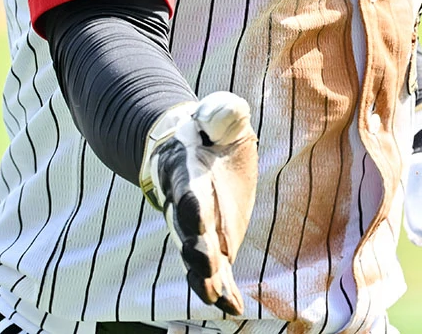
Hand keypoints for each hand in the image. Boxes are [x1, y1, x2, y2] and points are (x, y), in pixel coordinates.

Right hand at [139, 92, 257, 314]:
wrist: (190, 150)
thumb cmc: (209, 132)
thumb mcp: (218, 114)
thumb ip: (222, 113)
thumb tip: (227, 115)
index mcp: (187, 174)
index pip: (187, 191)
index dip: (192, 204)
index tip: (199, 216)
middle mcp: (187, 208)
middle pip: (188, 232)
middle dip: (197, 250)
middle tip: (208, 265)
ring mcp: (197, 229)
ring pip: (196, 259)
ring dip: (205, 278)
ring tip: (217, 296)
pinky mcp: (213, 243)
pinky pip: (216, 271)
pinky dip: (224, 290)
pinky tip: (234, 308)